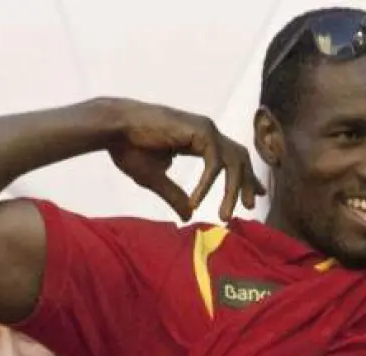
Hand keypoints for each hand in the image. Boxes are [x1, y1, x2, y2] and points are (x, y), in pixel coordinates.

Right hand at [106, 100, 264, 220]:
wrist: (112, 130)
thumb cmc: (129, 148)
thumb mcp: (155, 179)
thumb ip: (175, 195)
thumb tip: (189, 215)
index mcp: (199, 140)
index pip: (232, 158)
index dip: (245, 177)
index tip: (254, 196)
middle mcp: (207, 133)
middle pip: (241, 158)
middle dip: (248, 183)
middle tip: (249, 207)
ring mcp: (206, 129)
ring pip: (234, 161)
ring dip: (233, 190)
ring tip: (225, 215)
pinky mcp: (200, 130)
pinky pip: (214, 162)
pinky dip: (207, 184)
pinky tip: (196, 201)